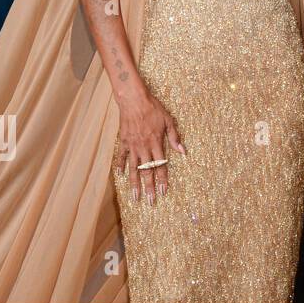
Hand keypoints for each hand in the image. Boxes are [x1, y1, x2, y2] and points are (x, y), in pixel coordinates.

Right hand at [115, 88, 184, 204]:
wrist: (133, 100)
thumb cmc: (153, 108)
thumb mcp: (168, 120)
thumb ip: (175, 137)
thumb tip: (183, 151)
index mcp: (156, 143)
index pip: (160, 166)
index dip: (162, 180)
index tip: (163, 192)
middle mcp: (144, 147)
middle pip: (147, 171)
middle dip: (149, 188)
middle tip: (150, 202)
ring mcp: (132, 146)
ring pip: (133, 168)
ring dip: (134, 183)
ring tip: (134, 197)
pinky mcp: (123, 141)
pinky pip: (121, 157)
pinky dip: (120, 167)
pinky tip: (120, 176)